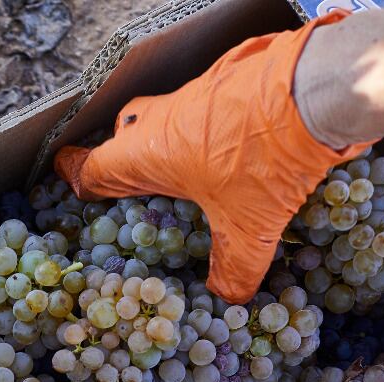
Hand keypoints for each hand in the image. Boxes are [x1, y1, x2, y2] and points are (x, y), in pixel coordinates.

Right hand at [54, 13, 373, 303]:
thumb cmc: (266, 157)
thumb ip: (235, 267)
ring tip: (186, 170)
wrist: (317, 88)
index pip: (92, 166)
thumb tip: (230, 299)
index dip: (76, 175)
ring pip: (164, 114)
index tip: (66, 176)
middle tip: (132, 178)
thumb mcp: (250, 226)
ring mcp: (196, 94)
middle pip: (123, 133)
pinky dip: (208, 126)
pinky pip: (204, 104)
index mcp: (146, 154)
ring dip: (168, 138)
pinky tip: (233, 147)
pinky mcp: (231, 80)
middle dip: (121, 154)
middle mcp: (162, 119)